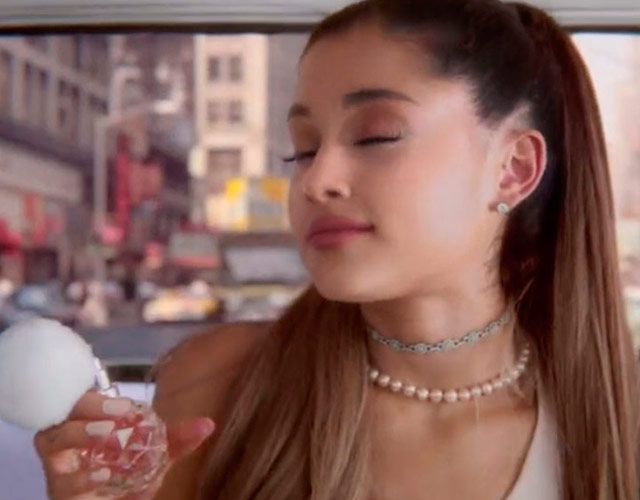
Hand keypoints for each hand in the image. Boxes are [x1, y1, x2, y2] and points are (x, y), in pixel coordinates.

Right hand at [33, 391, 214, 499]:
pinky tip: (102, 473)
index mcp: (88, 420)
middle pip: (66, 412)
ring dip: (80, 433)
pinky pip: (62, 480)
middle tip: (120, 412)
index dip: (102, 398)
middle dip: (90, 408)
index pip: (87, 399)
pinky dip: (81, 476)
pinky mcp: (58, 490)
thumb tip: (208, 424)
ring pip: (51, 441)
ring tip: (108, 433)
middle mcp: (67, 438)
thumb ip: (177, 441)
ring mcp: (59, 465)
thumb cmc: (127, 477)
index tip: (129, 406)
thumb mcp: (156, 458)